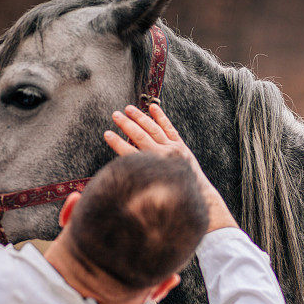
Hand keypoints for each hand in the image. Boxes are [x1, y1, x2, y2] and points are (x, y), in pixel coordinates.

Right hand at [104, 104, 237, 231]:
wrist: (197, 195)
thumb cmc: (172, 196)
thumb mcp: (153, 196)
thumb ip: (139, 188)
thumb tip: (123, 189)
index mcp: (153, 168)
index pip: (130, 153)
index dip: (117, 143)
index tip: (106, 134)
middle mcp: (163, 156)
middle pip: (140, 136)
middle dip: (126, 125)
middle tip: (115, 115)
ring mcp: (173, 149)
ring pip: (154, 129)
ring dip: (140, 118)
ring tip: (128, 108)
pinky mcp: (181, 146)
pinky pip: (169, 128)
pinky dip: (161, 117)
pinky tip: (153, 107)